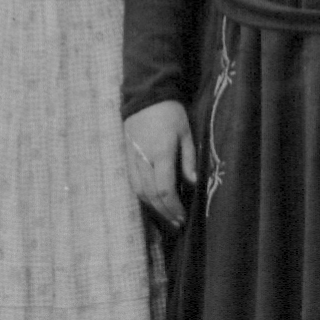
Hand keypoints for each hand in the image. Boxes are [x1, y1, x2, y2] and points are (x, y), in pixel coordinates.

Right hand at [125, 100, 196, 226]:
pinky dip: (143, 196)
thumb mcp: (186, 132)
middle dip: (165, 212)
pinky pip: (133, 182)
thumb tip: (193, 184)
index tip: (183, 217)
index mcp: (161, 153)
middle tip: (177, 223)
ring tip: (167, 217)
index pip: (164, 189)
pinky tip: (153, 202)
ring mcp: (132, 159)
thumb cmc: (170, 113)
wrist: (145, 96)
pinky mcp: (126, 157)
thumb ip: (189, 159)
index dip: (173, 206)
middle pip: (151, 195)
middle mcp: (143, 159)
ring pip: (139, 191)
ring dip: (153, 207)